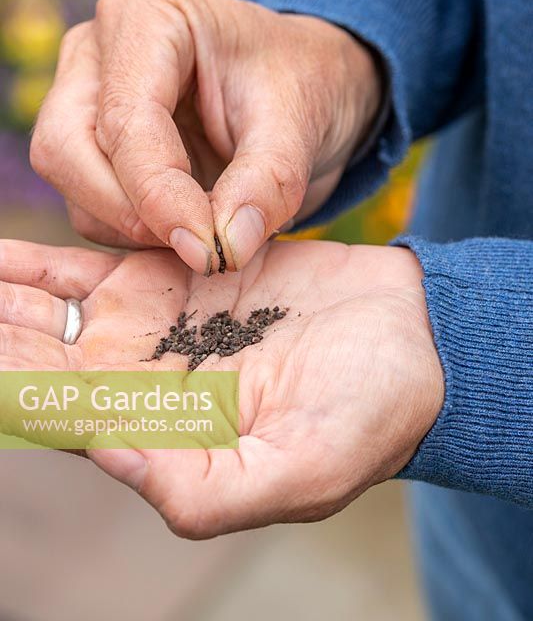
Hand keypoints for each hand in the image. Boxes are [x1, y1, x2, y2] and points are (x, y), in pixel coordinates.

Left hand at [0, 238, 442, 536]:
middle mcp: (144, 385)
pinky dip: (42, 263)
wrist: (409, 339)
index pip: (55, 418)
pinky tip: (0, 257)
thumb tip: (106, 456)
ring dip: (2, 302)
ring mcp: (155, 328)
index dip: (3, 387)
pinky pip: (94, 268)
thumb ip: (206, 487)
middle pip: (37, 362)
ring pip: (52, 314)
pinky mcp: (176, 277)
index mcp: (163, 438)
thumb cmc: (369, 415)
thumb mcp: (301, 471)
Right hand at [30, 0, 380, 272]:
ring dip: (134, 227)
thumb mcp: (298, 123)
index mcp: (144, 17)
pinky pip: (89, 206)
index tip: (209, 251)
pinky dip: (135, 231)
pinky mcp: (90, 144)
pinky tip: (192, 223)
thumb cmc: (300, 83)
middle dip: (130, 212)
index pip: (124, 120)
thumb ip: (267, 183)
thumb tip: (225, 249)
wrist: (302, 86)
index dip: (159, 196)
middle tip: (203, 246)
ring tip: (210, 228)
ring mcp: (84, 97)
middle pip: (65, 151)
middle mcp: (96, 51)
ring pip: (71, 186)